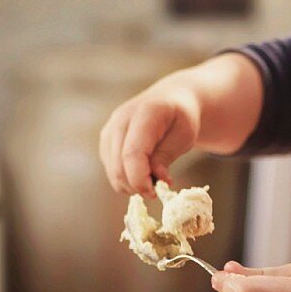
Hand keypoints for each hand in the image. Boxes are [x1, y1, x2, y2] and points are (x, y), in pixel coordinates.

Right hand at [98, 76, 200, 196]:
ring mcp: (109, 130)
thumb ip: (167, 155)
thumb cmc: (181, 118)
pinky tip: (143, 172)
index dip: (140, 179)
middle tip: (158, 190)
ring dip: (132, 185)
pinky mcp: (105, 141)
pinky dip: (126, 179)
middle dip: (138, 186)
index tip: (155, 193)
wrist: (170, 99)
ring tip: (153, 179)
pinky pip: (111, 170)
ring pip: (113, 172)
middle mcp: (120, 119)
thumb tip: (156, 179)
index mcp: (145, 113)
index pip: (132, 153)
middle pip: (119, 166)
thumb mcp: (185, 134)